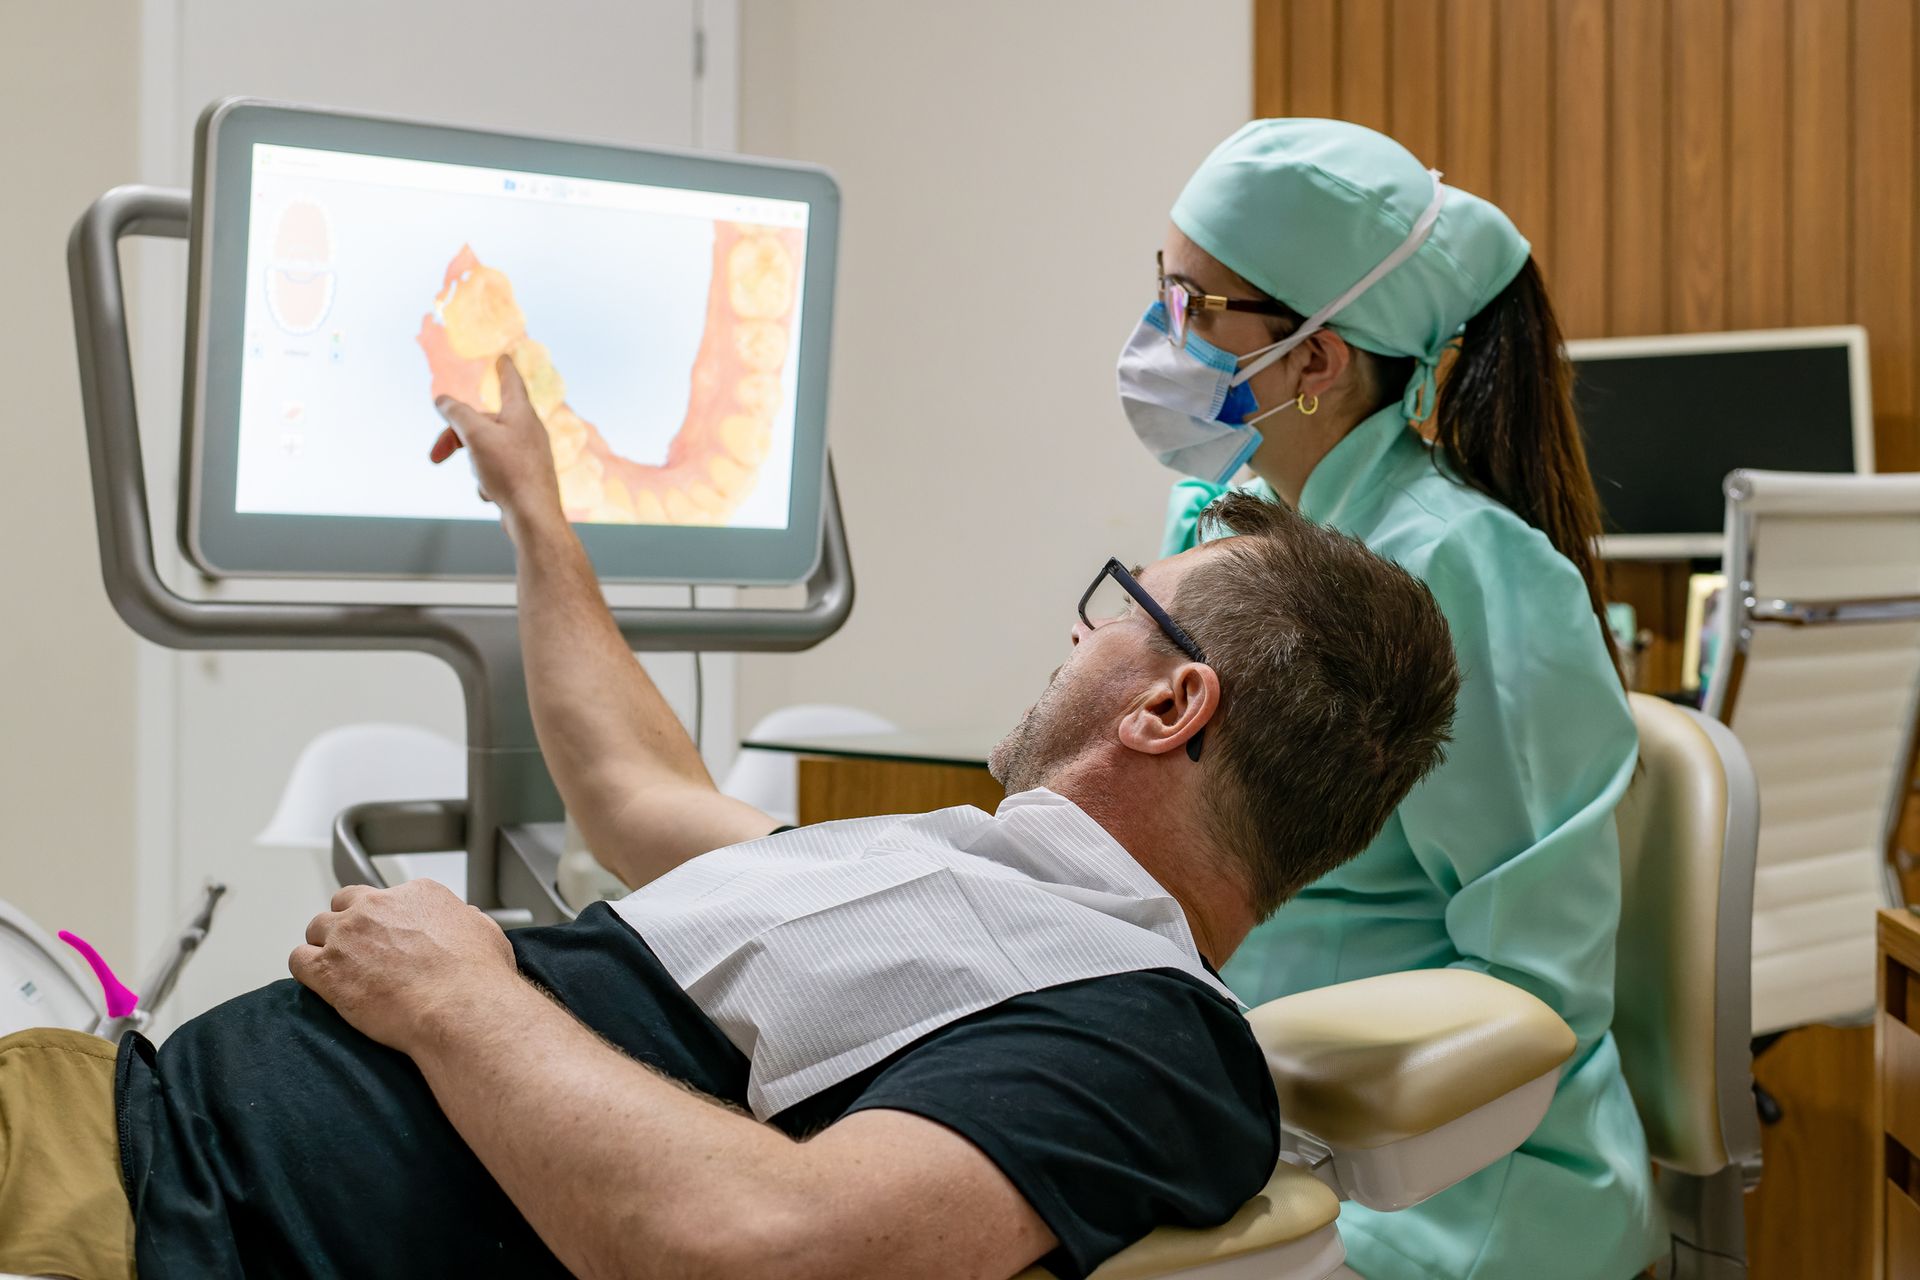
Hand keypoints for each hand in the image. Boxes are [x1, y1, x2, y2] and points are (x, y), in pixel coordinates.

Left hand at [290, 879, 518, 1054]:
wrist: (459, 1009)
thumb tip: (463, 919)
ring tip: (340, 972)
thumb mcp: (486, 933)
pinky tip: (321, 984)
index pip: (387, 897)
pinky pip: (298, 959)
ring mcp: (348, 934)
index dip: (386, 921)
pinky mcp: (327, 968)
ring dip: (325, 947)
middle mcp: (378, 906)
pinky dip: (306, 970)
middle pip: (345, 903)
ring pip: (317, 928)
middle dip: (349, 925)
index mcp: (417, 894)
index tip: (391, 940)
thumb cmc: (477, 977)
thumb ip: (466, 920)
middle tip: (360, 953)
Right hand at [431, 354, 563, 525]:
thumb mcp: (475, 435)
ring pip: (486, 448)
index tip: (504, 358)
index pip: (511, 382)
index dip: (504, 369)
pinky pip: (495, 471)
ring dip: (473, 463)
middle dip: (456, 437)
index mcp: (521, 413)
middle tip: (435, 456)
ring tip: (482, 479)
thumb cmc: (509, 471)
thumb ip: (456, 413)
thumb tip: (442, 399)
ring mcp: (528, 455)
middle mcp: (529, 431)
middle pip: (484, 422)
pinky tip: (492, 494)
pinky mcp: (525, 477)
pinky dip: (486, 481)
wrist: (533, 516)